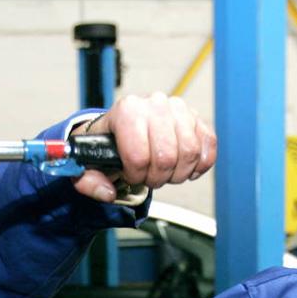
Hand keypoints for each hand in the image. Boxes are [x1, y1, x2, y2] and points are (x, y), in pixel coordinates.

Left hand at [70, 92, 215, 202]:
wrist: (125, 128)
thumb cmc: (108, 145)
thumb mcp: (87, 162)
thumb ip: (88, 181)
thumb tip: (108, 193)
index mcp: (127, 111)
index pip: (138, 155)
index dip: (135, 175)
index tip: (130, 174)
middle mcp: (154, 104)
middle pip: (167, 156)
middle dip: (157, 177)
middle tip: (148, 177)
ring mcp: (178, 109)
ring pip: (190, 152)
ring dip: (178, 173)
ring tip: (164, 171)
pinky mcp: (196, 118)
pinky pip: (209, 145)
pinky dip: (200, 164)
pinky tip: (186, 168)